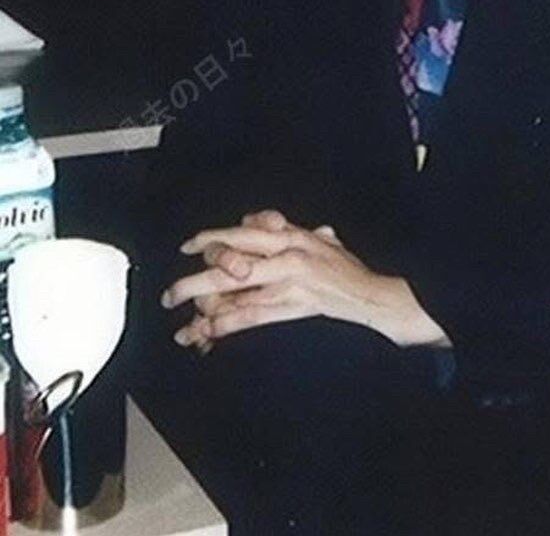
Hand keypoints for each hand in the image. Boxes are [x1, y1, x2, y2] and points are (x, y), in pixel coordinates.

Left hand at [162, 209, 449, 350]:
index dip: (213, 238)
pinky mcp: (293, 306)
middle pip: (231, 263)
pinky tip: (207, 335)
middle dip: (196, 279)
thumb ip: (288, 229)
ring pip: (237, 294)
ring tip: (182, 324)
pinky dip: (227, 325)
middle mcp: (286, 255)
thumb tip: (260, 223)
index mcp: (290, 235)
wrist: (369, 293)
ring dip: (205, 309)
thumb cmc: (345, 266)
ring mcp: (288, 282)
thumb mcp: (318, 237)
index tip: (190, 246)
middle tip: (171, 294)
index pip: (244, 232)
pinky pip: (252, 315)